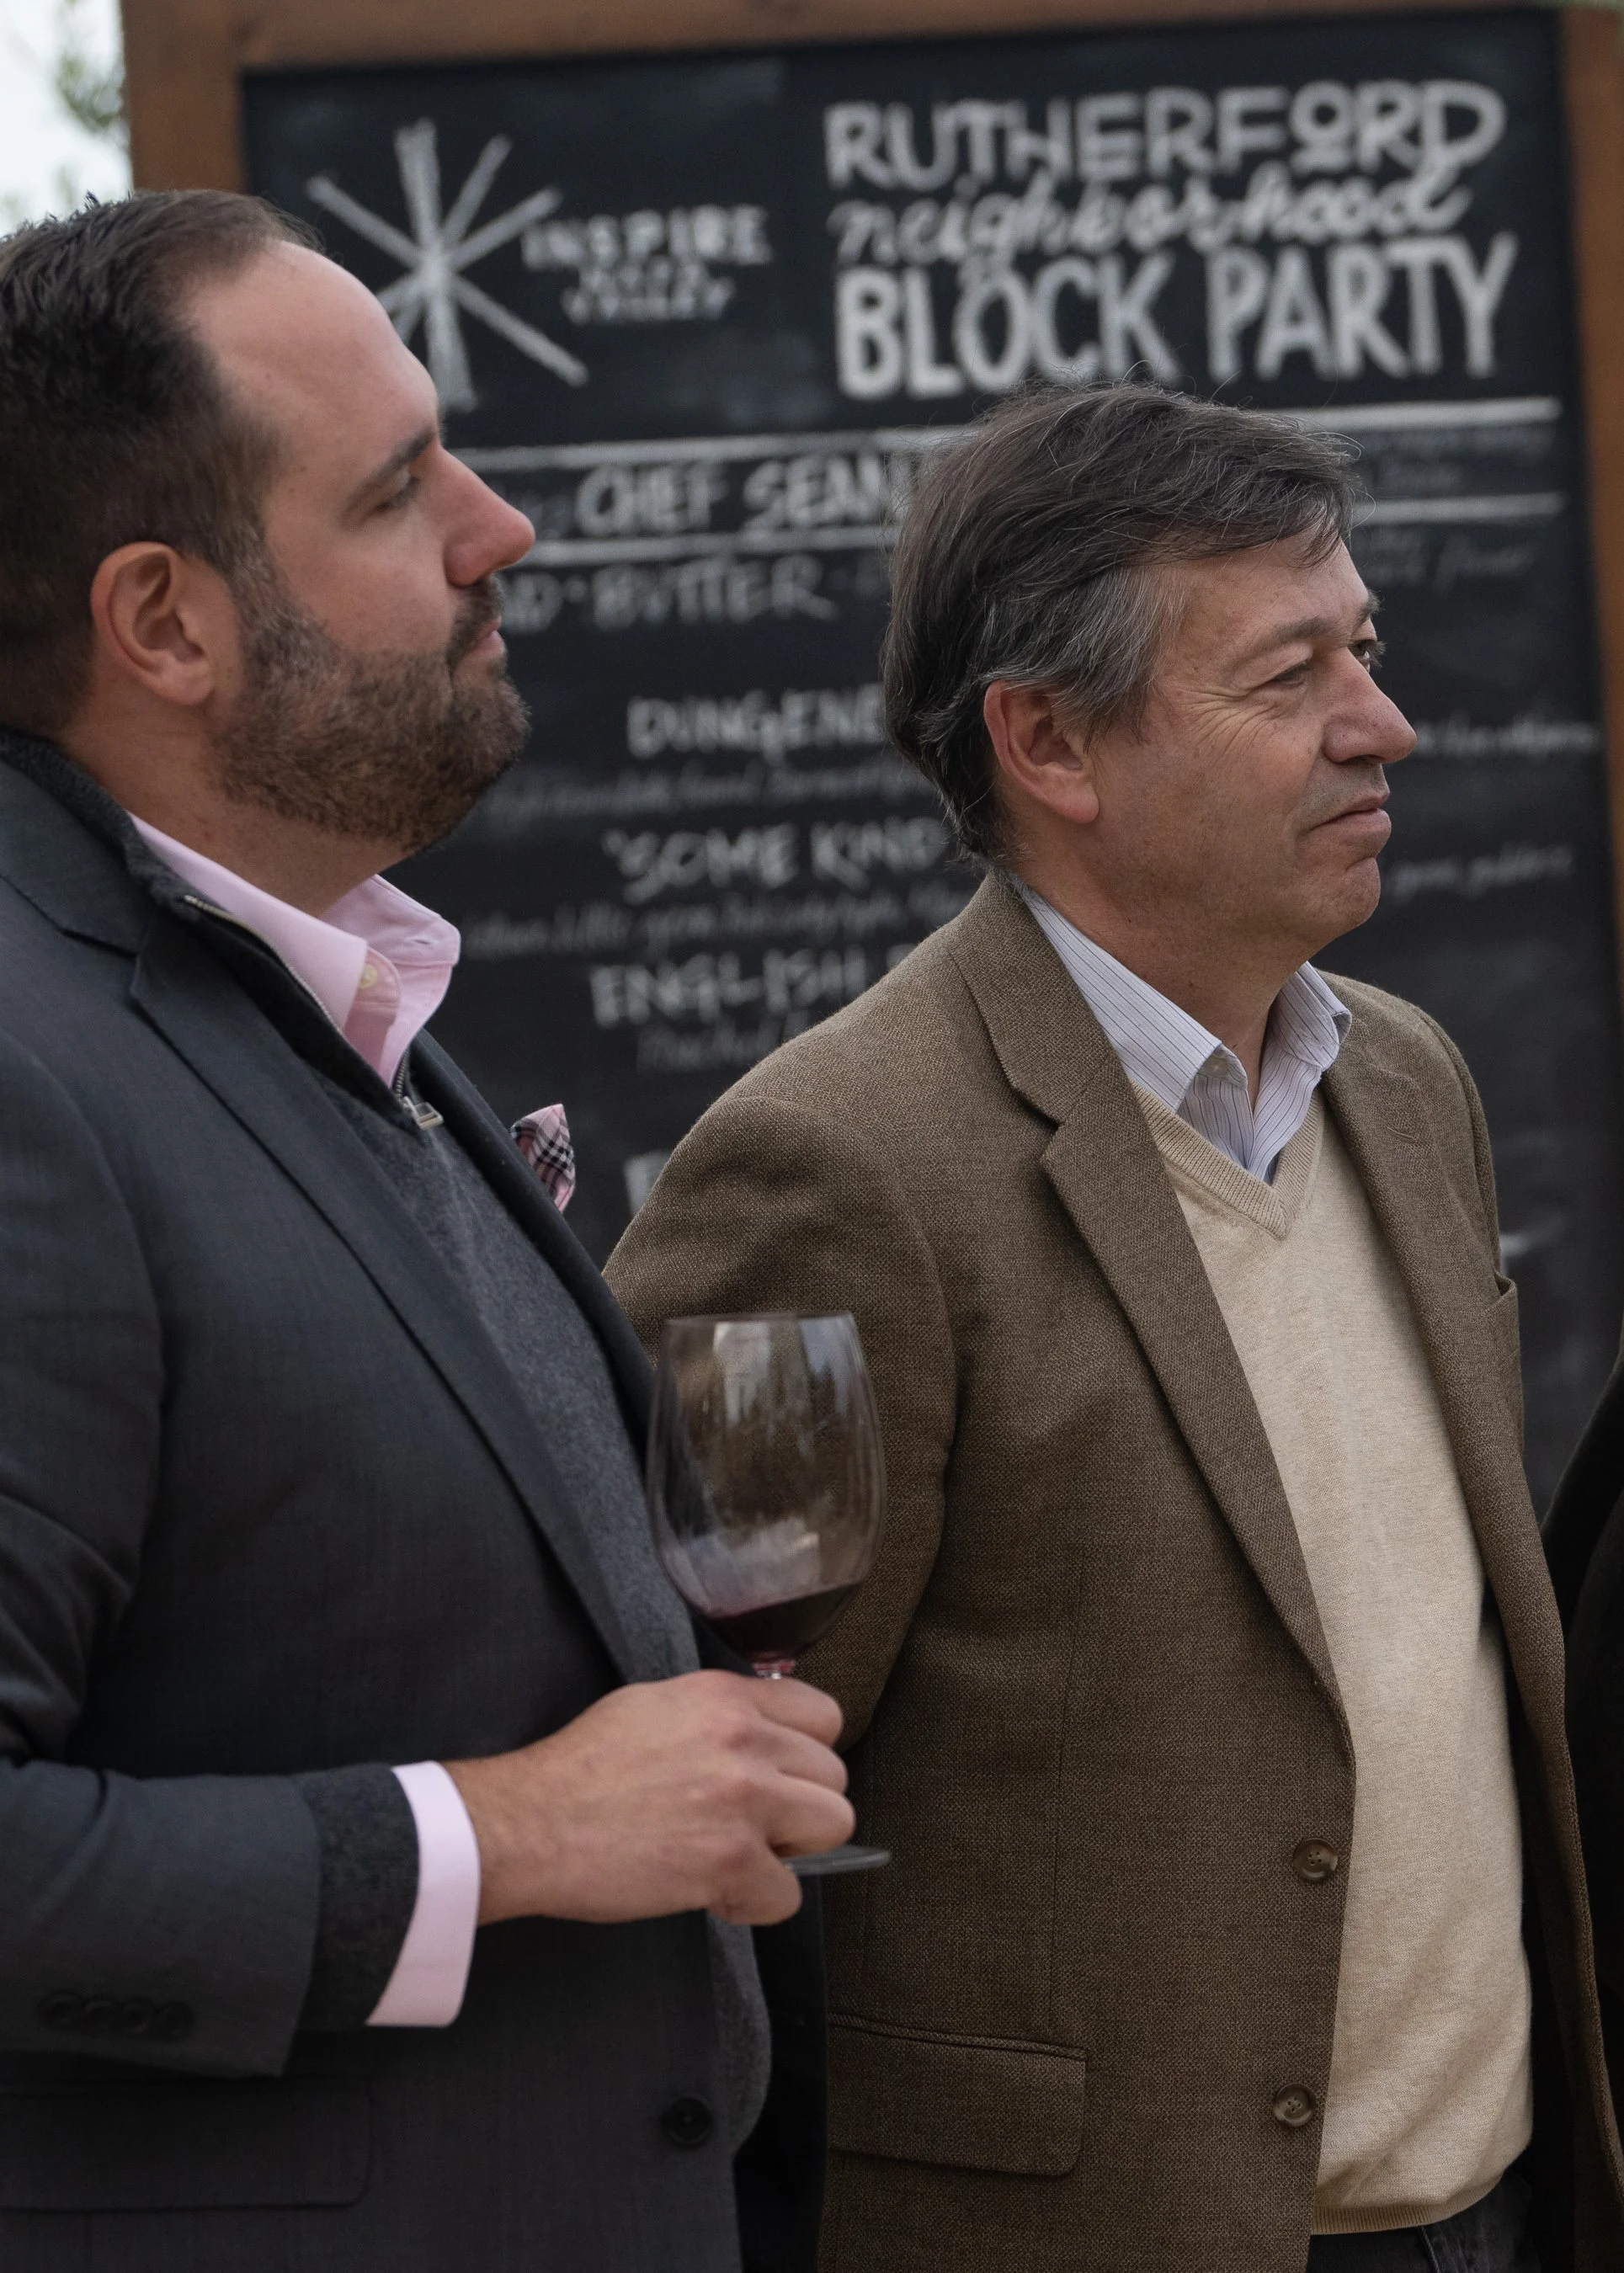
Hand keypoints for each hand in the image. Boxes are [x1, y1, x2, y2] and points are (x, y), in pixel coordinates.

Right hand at [444, 1670, 851, 1927]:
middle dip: (799, 1808)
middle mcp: (745, 1739)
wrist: (530, 1823)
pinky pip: (789, 1895)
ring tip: (739, 1856)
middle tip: (750, 1826)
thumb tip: (762, 1738)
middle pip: (833, 1776)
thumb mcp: (654, 1707)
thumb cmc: (579, 1770)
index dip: (804, 1755)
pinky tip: (712, 1891)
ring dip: (791, 1851)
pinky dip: (754, 1904)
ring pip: (833, 1825)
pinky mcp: (733, 1859)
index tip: (779, 1778)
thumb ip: (718, 1716)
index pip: (823, 1715)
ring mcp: (744, 1799)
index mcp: (725, 1696)